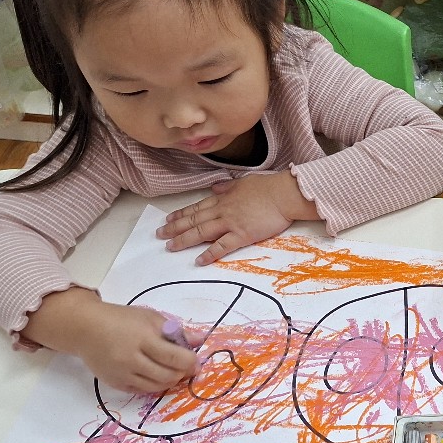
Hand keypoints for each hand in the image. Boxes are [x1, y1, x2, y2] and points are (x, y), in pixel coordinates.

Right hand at [73, 301, 197, 394]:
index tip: (196, 361)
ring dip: (170, 380)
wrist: (86, 329)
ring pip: (156, 386)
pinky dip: (154, 384)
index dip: (190, 362)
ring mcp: (122, 374)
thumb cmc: (121, 320)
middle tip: (187, 367)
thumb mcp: (150, 318)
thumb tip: (200, 340)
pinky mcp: (115, 384)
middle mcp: (131, 359)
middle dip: (182, 373)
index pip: (174, 357)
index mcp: (142, 338)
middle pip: (167, 375)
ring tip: (173, 370)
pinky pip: (142, 391)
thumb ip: (176, 330)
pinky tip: (156, 374)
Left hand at [157, 171, 311, 264]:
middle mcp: (222, 211)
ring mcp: (230, 223)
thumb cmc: (268, 187)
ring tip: (170, 247)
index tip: (168, 219)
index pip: (197, 207)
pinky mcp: (241, 235)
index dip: (181, 214)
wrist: (283, 195)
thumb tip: (215, 188)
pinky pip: (221, 247)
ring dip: (184, 240)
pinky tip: (198, 261)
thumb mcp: (243, 182)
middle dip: (175, 227)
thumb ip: (227, 186)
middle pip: (194, 220)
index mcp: (223, 198)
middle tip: (160, 234)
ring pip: (201, 232)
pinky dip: (209, 254)